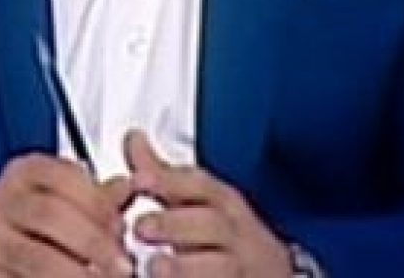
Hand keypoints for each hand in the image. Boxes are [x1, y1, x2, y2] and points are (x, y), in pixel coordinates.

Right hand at [0, 152, 135, 276]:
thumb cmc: (34, 234)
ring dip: (79, 274)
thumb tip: (128, 186)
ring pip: (38, 257)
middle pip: (51, 214)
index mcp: (23, 174)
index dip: (99, 203)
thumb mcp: (66, 208)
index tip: (121, 227)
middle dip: (94, 243)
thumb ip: (97, 200)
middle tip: (122, 265)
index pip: (64, 176)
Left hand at [124, 130, 292, 277]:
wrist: (270, 275)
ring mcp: (238, 265)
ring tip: (156, 266)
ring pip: (221, 265)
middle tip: (142, 226)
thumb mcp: (198, 201)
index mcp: (222, 203)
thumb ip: (163, 175)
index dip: (168, 180)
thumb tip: (133, 138)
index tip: (139, 180)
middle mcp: (234, 233)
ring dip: (186, 266)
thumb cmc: (225, 234)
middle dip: (175, 224)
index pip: (199, 185)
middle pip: (211, 224)